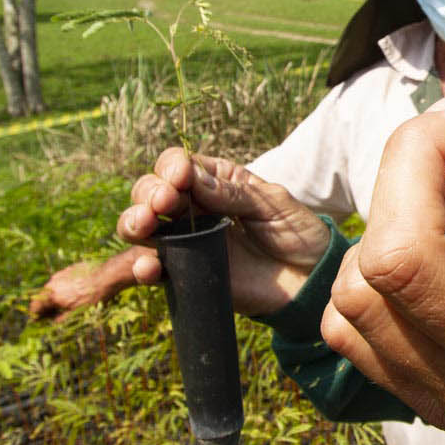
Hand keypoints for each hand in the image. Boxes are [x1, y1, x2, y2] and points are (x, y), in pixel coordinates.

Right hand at [29, 250, 144, 319]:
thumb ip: (61, 320)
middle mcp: (53, 283)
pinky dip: (63, 288)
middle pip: (42, 297)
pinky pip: (61, 281)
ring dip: (55, 297)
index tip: (40, 321)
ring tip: (68, 304)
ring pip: (52, 288)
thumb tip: (52, 323)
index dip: (36, 316)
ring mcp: (60, 274)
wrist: (107, 276)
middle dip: (47, 307)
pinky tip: (76, 293)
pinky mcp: (69, 269)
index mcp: (52, 295)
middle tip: (55, 315)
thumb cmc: (93, 297)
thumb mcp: (77, 314)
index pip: (34, 307)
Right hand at [117, 151, 331, 315]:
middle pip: (150, 192)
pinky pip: (156, 270)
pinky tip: (149, 265)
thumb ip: (233, 193)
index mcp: (214, 181)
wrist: (310, 279)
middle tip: (163, 201)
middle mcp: (193, 208)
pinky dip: (143, 267)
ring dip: (134, 222)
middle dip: (149, 193)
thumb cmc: (296, 232)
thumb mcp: (272, 203)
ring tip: (145, 224)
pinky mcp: (187, 274)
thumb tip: (191, 178)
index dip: (171, 167)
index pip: (177, 165)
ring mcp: (186, 241)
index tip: (181, 177)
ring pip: (142, 227)